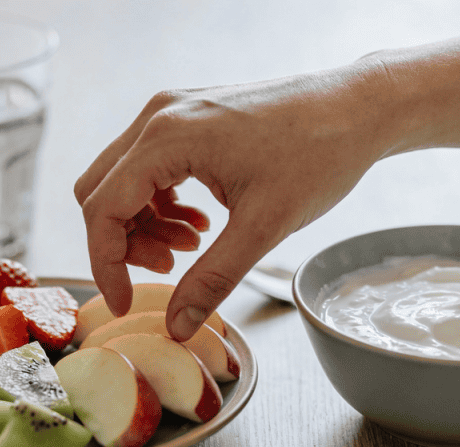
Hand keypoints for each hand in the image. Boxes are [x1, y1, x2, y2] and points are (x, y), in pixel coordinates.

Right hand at [74, 64, 388, 339]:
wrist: (358, 108)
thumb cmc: (319, 152)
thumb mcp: (264, 226)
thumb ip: (212, 279)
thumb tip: (177, 324)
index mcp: (167, 136)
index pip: (103, 208)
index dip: (107, 264)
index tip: (126, 303)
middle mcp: (159, 117)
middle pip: (101, 192)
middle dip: (123, 243)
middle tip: (168, 272)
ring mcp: (173, 114)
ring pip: (123, 182)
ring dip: (144, 225)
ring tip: (191, 250)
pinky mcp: (190, 120)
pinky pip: (149, 169)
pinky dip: (162, 205)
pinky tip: (200, 226)